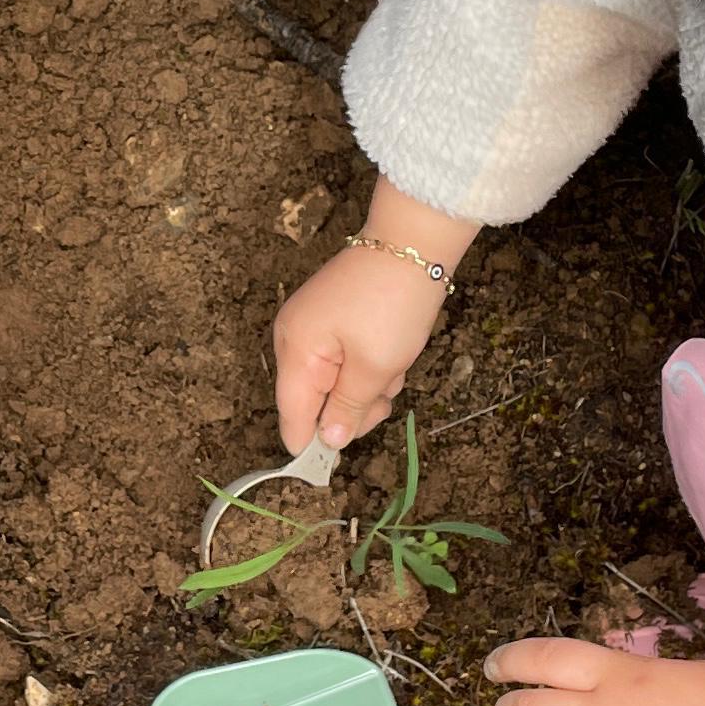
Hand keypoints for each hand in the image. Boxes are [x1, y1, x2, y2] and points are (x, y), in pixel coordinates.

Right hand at [272, 200, 468, 448]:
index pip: (291, 416)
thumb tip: (328, 440)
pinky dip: (370, 364)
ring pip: (335, 382)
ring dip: (367, 386)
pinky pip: (345, 359)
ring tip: (395, 365)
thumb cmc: (392, 304)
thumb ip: (347, 407)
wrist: (413, 241)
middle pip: (313, 401)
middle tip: (385, 397)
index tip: (336, 464)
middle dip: (352, 408)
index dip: (312, 443)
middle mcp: (294, 338)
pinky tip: (392, 349)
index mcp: (295, 351)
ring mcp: (313, 325)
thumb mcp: (375, 366)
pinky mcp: (334, 317)